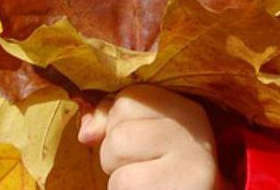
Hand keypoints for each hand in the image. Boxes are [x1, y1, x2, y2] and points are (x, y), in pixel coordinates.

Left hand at [77, 85, 226, 189]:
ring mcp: (189, 161)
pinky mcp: (178, 187)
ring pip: (116, 152)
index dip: (117, 123)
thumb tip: (87, 132)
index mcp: (187, 110)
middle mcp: (193, 130)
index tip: (139, 145)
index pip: (129, 98)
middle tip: (145, 169)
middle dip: (115, 153)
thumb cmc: (163, 176)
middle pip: (120, 129)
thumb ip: (115, 121)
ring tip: (147, 183)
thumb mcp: (145, 140)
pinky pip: (122, 183)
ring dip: (119, 176)